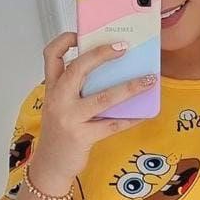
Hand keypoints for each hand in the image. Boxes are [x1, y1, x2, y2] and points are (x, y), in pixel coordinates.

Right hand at [37, 32, 154, 178]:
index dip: (64, 41)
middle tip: (124, 47)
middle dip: (102, 54)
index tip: (80, 34)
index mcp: (52, 88)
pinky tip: (144, 113)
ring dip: (129, 87)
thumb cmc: (60, 132)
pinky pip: (112, 125)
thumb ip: (76, 89)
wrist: (50, 165)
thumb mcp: (61, 106)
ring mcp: (69, 118)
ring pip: (103, 97)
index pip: (51, 55)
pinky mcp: (82, 136)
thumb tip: (112, 72)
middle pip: (78, 68)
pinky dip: (131, 118)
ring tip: (148, 80)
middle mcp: (58, 99)